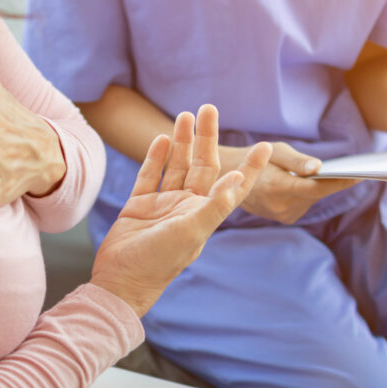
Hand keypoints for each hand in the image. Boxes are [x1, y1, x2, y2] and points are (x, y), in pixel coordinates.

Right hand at [91, 105, 270, 316]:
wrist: (121, 279)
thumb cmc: (159, 261)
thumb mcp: (192, 232)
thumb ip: (214, 205)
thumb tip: (239, 177)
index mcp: (204, 214)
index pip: (233, 185)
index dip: (252, 166)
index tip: (266, 146)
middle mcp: (187, 206)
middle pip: (202, 166)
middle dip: (207, 137)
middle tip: (209, 108)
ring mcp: (163, 204)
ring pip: (177, 166)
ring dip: (183, 141)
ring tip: (185, 115)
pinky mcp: (140, 205)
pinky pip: (150, 175)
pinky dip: (156, 157)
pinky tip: (162, 139)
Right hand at [217, 143, 357, 224]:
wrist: (231, 178)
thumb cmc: (256, 158)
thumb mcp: (276, 151)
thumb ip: (297, 161)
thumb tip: (320, 168)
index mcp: (276, 186)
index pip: (316, 188)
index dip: (340, 183)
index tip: (360, 175)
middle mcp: (279, 206)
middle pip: (316, 194)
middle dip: (329, 181)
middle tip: (344, 167)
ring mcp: (282, 215)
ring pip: (311, 200)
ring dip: (315, 187)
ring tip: (314, 173)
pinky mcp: (284, 218)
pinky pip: (305, 204)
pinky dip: (307, 193)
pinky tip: (301, 182)